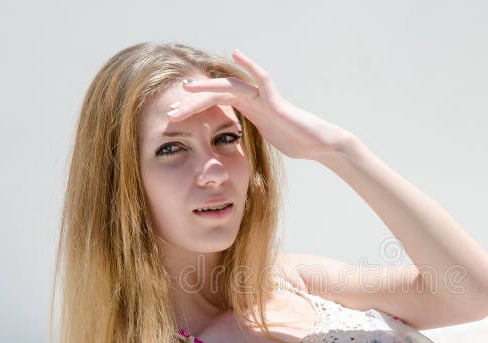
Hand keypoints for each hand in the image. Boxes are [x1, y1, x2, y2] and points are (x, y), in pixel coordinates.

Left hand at [168, 49, 352, 161]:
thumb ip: (251, 133)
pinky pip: (262, 80)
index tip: (174, 117)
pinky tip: (238, 53)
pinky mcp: (275, 102)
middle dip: (193, 102)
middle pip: (216, 94)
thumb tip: (235, 144)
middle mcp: (252, 99)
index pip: (214, 105)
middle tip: (171, 111)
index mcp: (247, 109)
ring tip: (186, 90)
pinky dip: (251, 65)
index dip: (194, 110)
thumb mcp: (265, 138)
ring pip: (230, 87)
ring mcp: (263, 98)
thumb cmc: (295, 141)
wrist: (316, 144)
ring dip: (207, 88)